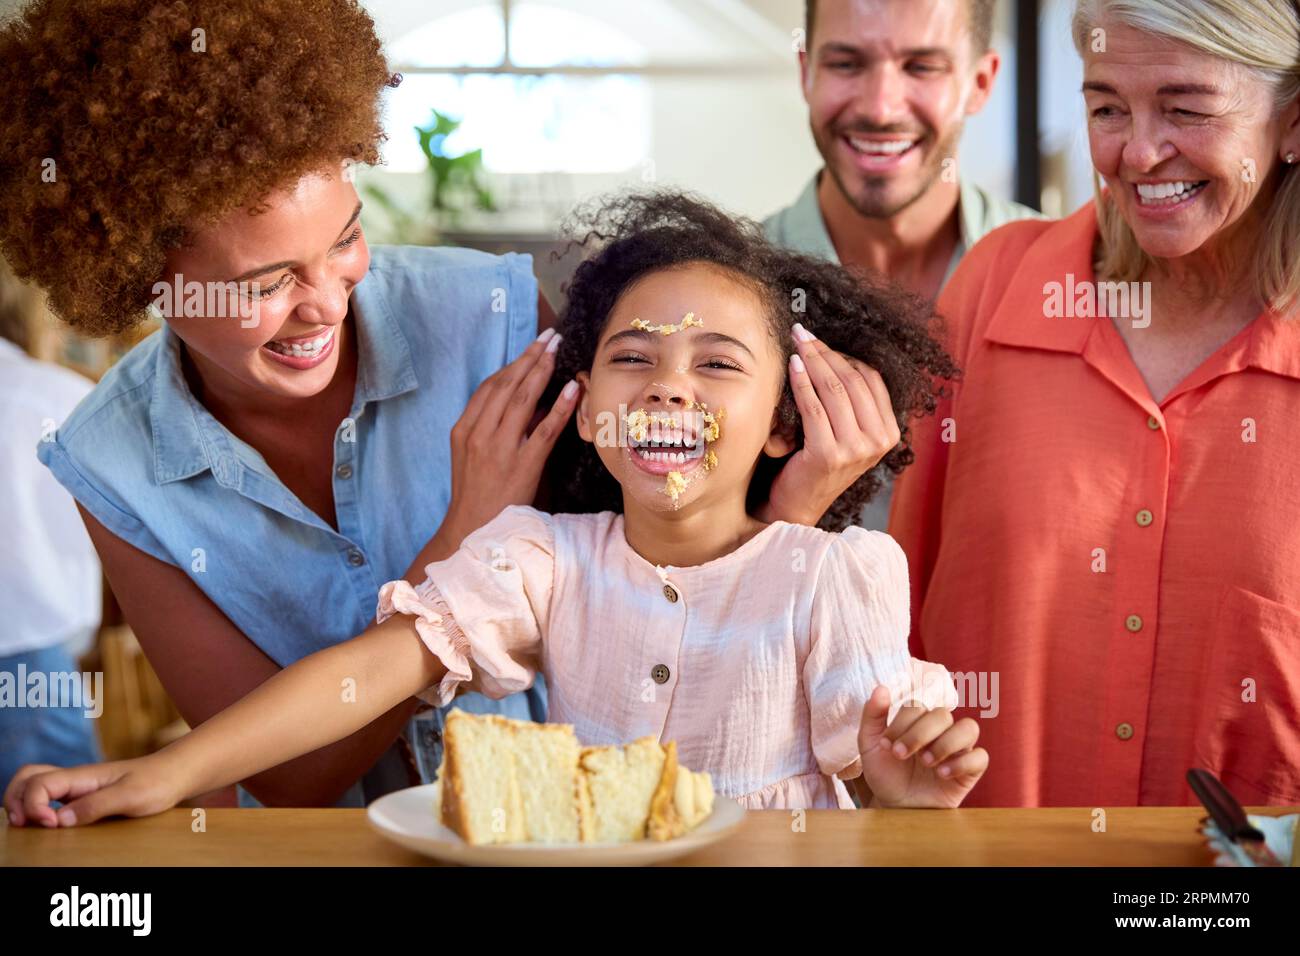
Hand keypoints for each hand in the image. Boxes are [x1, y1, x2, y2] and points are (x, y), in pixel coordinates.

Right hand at [4, 755, 185, 826]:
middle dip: (15, 799)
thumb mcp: (131, 796)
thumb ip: (97, 806)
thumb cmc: (157, 782)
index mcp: (82, 776)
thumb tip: (60, 820)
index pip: (39, 783)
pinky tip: (48, 824)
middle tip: (24, 824)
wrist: (175, 775)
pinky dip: (37, 806)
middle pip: (26, 777)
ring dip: (23, 802)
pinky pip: (49, 796)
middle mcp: (74, 779)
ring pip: (34, 785)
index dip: (33, 805)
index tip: (50, 824)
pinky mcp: (83, 797)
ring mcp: (77, 787)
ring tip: (30, 824)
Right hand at [442, 328, 578, 542]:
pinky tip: (572, 390)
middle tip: (549, 337)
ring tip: (558, 350)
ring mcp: (501, 450)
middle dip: (530, 357)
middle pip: (506, 386)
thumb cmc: (476, 493)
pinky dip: (559, 408)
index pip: (489, 387)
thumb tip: (525, 402)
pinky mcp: (523, 467)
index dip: (511, 363)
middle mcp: (479, 435)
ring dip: (542, 372)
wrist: (472, 532)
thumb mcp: (471, 455)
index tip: (530, 346)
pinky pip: (544, 431)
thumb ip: (491, 427)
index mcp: (464, 430)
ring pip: (523, 401)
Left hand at [759, 323, 899, 525]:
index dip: (844, 354)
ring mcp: (856, 450)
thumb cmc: (817, 462)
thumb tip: (835, 352)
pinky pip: (814, 407)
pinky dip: (801, 382)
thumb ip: (851, 403)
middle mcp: (878, 442)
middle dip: (825, 351)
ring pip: (833, 389)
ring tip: (795, 343)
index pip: (871, 380)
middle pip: (852, 380)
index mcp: (888, 433)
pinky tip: (792, 366)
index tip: (819, 340)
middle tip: (802, 332)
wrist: (797, 505)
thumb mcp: (846, 432)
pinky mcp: (829, 455)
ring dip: (812, 360)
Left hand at [856, 685, 987, 808]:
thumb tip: (881, 688)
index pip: (918, 706)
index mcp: (918, 720)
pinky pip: (980, 757)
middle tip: (901, 755)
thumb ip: (872, 716)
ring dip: (946, 743)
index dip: (902, 723)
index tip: (887, 745)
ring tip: (926, 762)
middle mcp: (941, 730)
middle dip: (920, 734)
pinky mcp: (970, 771)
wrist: (895, 806)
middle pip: (943, 714)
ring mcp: (958, 749)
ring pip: (969, 728)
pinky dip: (962, 763)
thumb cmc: (886, 774)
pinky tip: (942, 774)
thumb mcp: (871, 746)